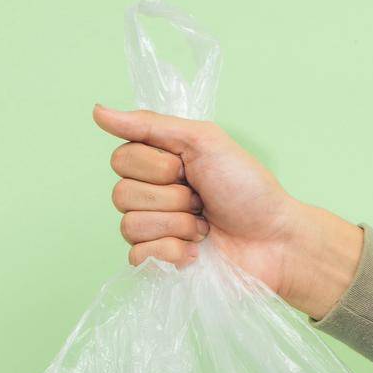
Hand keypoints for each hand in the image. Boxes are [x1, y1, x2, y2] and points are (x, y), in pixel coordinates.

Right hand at [92, 105, 364, 319]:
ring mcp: (153, 230)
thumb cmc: (248, 188)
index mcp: (158, 161)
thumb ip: (150, 125)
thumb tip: (98, 111)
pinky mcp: (159, 262)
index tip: (188, 168)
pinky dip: (173, 252)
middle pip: (121, 194)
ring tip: (204, 226)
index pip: (121, 159)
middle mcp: (151, 194)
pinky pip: (139, 255)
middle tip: (201, 200)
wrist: (274, 240)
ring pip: (129, 225)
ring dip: (177, 225)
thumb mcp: (204, 141)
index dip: (156, 166)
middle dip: (170, 198)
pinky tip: (196, 252)